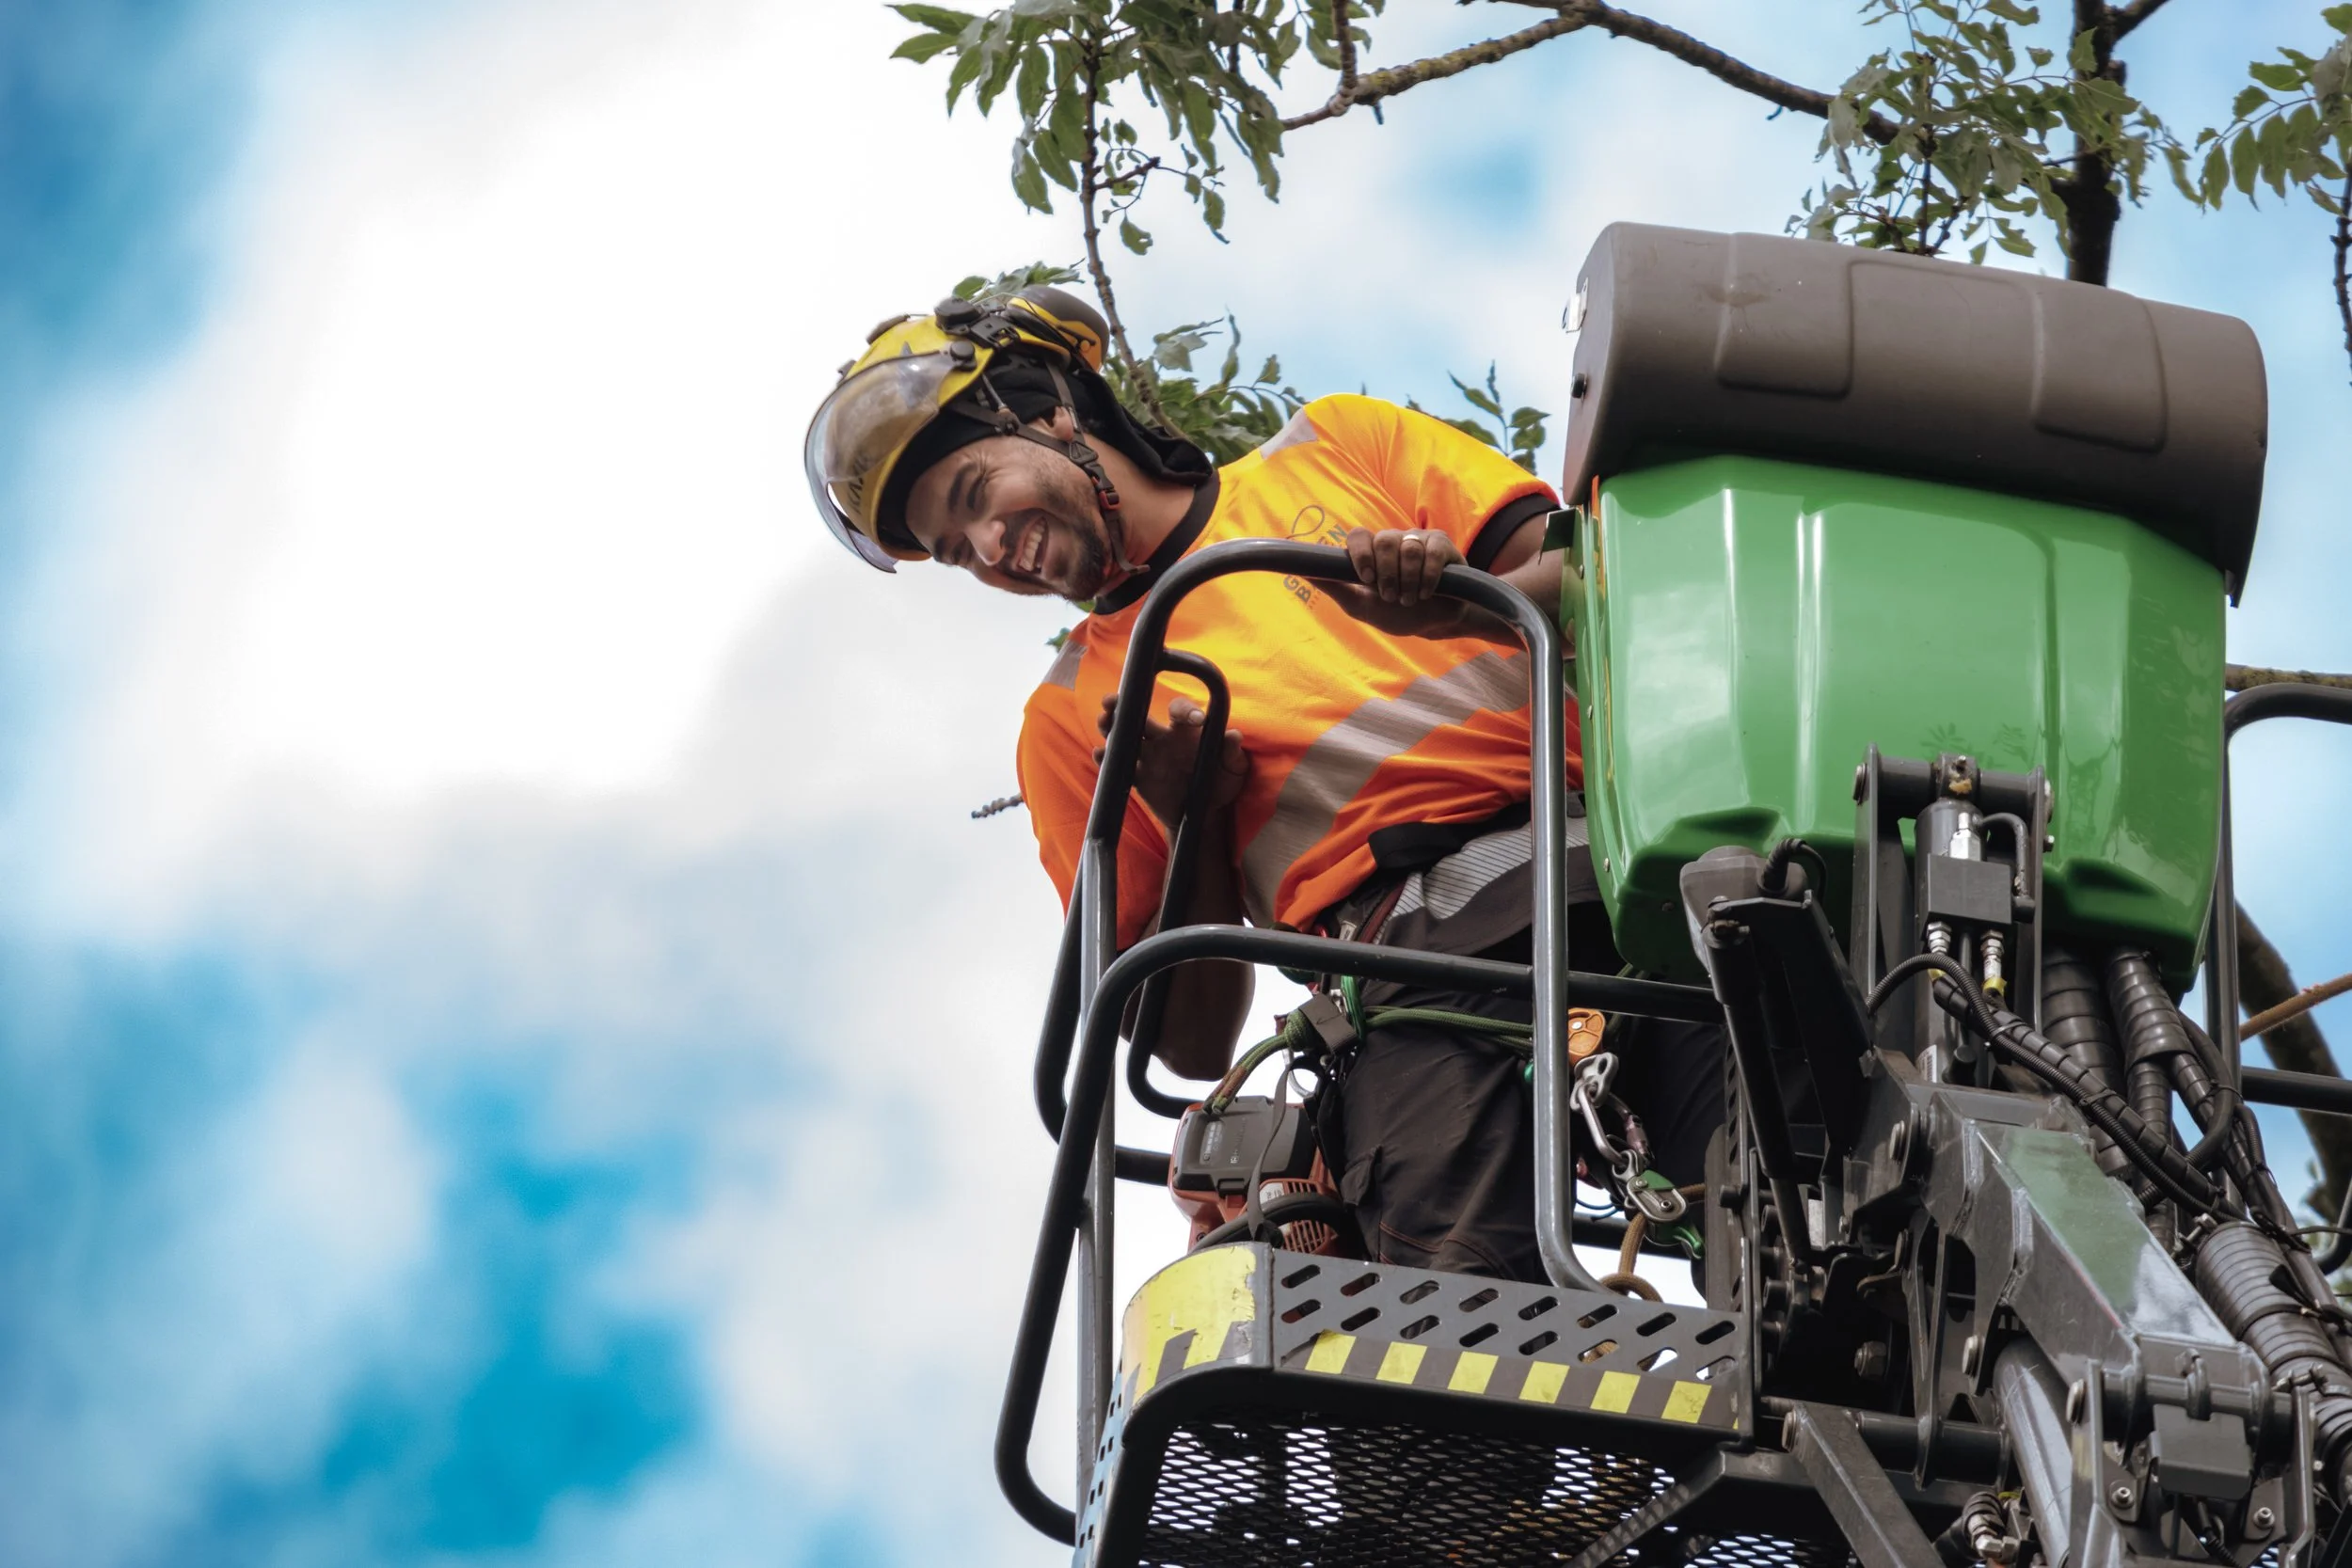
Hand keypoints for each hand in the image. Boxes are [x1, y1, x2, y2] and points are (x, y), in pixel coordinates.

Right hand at [1095, 693, 1249, 825]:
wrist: (1205, 814)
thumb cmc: (1221, 783)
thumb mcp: (1233, 769)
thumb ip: (1231, 752)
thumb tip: (1234, 735)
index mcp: (1186, 731)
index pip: (1179, 710)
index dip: (1184, 710)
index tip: (1196, 719)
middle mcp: (1163, 739)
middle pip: (1138, 715)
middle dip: (1124, 705)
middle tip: (1114, 700)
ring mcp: (1148, 758)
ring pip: (1123, 736)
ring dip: (1111, 726)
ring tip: (1104, 719)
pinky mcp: (1139, 779)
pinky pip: (1119, 767)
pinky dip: (1107, 761)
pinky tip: (1101, 754)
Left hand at [1325, 526, 1483, 638]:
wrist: (1435, 623)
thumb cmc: (1396, 613)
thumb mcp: (1361, 605)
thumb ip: (1334, 587)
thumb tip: (1302, 571)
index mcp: (1371, 551)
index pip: (1358, 535)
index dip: (1361, 554)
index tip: (1366, 579)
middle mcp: (1393, 540)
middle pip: (1383, 540)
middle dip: (1387, 574)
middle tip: (1391, 597)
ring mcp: (1418, 539)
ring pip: (1408, 548)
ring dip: (1408, 580)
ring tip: (1410, 599)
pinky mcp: (1442, 544)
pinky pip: (1432, 552)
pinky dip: (1428, 576)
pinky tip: (1427, 592)